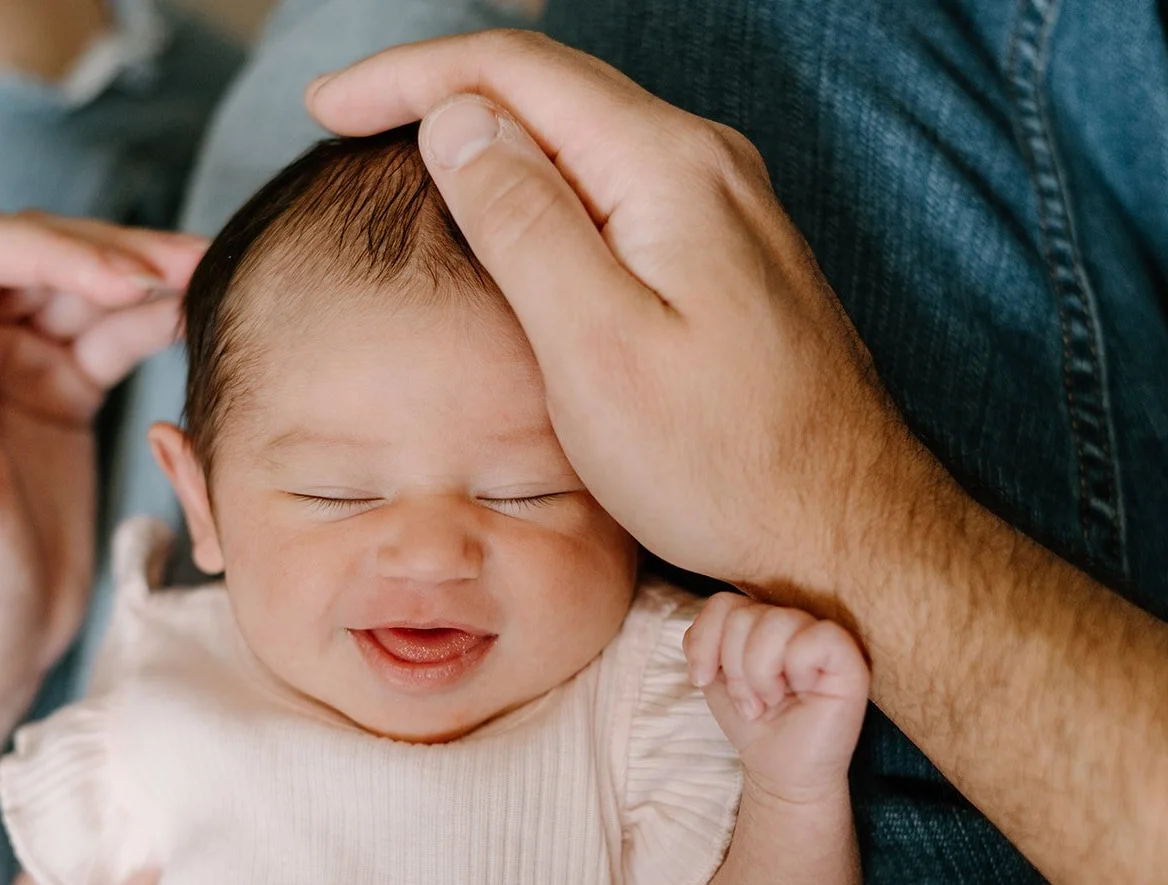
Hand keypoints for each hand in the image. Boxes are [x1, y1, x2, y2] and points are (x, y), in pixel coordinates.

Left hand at [0, 208, 204, 716]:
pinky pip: (110, 339)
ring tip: (214, 279)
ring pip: (80, 292)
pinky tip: (196, 320)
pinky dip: (154, 324)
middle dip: (113, 255)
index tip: (128, 283)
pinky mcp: (59, 397)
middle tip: (193, 267)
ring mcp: (9, 370)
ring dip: (144, 281)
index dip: (54, 252)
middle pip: (35, 259)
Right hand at [306, 32, 926, 605]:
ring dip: (493, 138)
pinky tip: (508, 221)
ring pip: (584, 137)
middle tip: (348, 123)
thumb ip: (522, 221)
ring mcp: (725, 208)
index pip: (516, 72)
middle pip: (552, 89)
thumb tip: (458, 121)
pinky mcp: (727, 256)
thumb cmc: (722, 462)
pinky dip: (544, 187)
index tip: (326, 105)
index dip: (406, 75)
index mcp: (670, 169)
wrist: (841, 529)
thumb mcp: (594, 347)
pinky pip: (617, 186)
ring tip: (408, 164)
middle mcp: (707, 165)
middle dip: (442, 93)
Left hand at [684, 593, 868, 803]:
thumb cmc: (754, 724)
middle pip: (744, 615)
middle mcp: (793, 622)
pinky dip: (797, 667)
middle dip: (735, 668)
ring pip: (776, 621)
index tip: (706, 680)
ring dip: (761, 673)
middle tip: (751, 702)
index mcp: (762, 621)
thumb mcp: (713, 679)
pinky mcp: (850, 658)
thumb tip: (704, 628)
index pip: (723, 603)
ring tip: (771, 700)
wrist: (782, 772)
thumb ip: (702, 641)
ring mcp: (821, 636)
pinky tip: (803, 690)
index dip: (705, 642)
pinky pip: (817, 636)